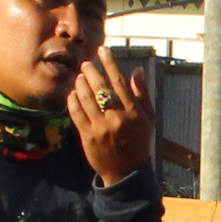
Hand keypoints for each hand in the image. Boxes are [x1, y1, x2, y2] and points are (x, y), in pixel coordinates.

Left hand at [71, 50, 153, 185]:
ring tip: (79, 77)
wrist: (127, 171)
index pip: (120, 81)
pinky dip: (73, 101)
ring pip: (86, 99)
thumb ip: (142, 93)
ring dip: (80, 84)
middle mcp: (117, 118)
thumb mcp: (148, 118)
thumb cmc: (139, 141)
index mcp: (133, 112)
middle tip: (85, 64)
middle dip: (91, 71)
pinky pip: (77, 114)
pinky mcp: (88, 137)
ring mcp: (101, 128)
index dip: (110, 63)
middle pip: (101, 87)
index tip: (103, 50)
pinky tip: (73, 93)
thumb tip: (137, 70)